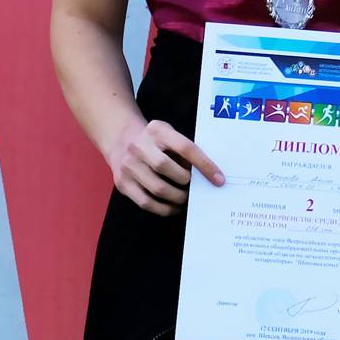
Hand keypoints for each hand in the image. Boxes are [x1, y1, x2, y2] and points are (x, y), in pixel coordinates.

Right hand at [107, 117, 222, 216]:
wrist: (121, 140)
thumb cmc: (155, 139)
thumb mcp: (169, 133)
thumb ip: (185, 149)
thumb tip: (208, 174)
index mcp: (157, 130)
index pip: (185, 147)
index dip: (204, 164)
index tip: (219, 179)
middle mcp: (139, 146)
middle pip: (165, 167)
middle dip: (186, 181)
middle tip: (197, 189)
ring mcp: (128, 166)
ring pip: (156, 188)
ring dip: (177, 198)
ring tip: (188, 200)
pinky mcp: (122, 184)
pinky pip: (145, 202)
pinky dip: (163, 209)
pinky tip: (174, 208)